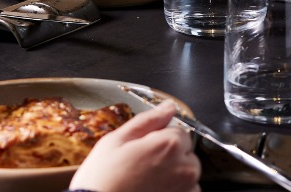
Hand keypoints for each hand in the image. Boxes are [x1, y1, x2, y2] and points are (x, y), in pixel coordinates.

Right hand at [70, 102, 200, 191]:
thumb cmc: (101, 180)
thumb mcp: (116, 141)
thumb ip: (148, 120)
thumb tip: (168, 106)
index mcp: (170, 144)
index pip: (178, 132)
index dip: (159, 140)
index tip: (143, 151)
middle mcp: (185, 166)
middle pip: (185, 152)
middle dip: (168, 156)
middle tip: (142, 167)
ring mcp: (187, 187)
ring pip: (187, 172)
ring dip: (173, 174)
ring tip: (146, 182)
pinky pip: (188, 190)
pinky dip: (175, 190)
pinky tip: (153, 190)